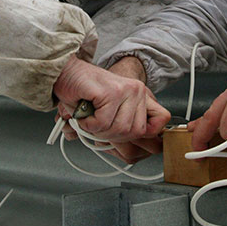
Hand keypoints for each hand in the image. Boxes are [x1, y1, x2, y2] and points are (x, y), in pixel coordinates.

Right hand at [54, 54, 169, 142]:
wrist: (65, 72)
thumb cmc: (83, 92)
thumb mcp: (110, 111)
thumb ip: (125, 126)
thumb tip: (139, 153)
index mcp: (140, 95)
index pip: (161, 121)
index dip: (149, 137)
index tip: (131, 139)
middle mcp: (137, 91)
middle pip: (135, 133)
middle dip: (112, 136)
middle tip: (98, 125)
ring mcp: (126, 90)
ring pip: (120, 129)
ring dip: (99, 130)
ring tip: (90, 117)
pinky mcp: (112, 92)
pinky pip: (103, 123)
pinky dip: (89, 124)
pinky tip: (84, 113)